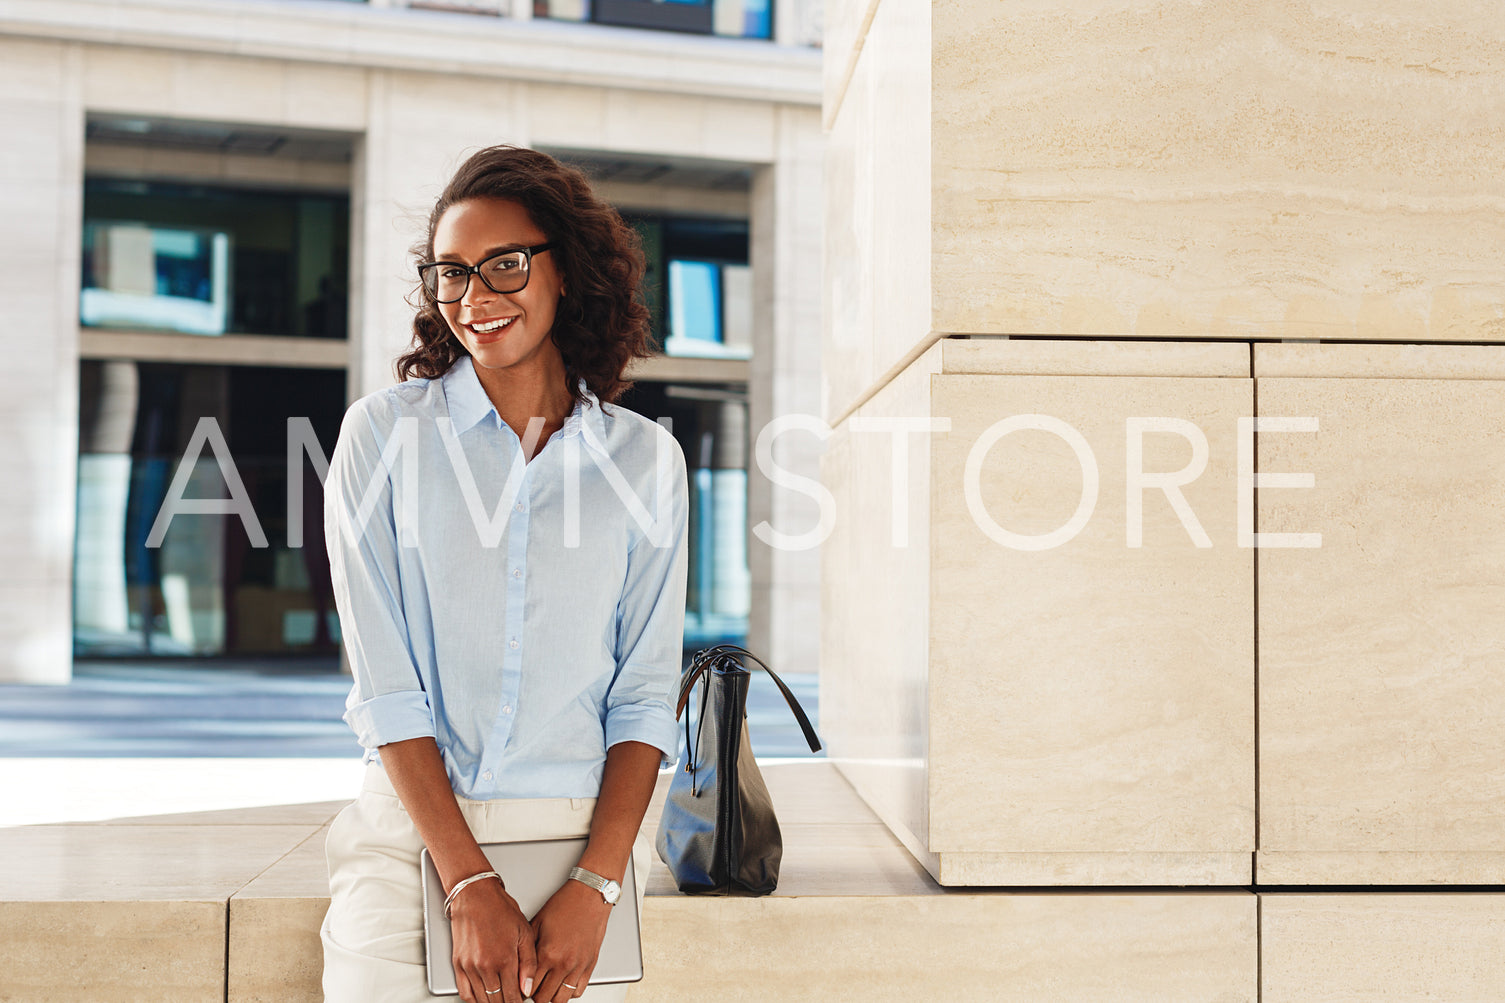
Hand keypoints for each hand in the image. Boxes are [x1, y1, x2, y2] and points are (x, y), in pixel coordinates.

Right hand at [448, 877, 537, 1002]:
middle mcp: (485, 967)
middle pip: (496, 1001)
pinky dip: (474, 999)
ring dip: (492, 1002)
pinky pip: (464, 992)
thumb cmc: (500, 909)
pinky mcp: (458, 964)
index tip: (522, 1001)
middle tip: (514, 998)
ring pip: (481, 1000)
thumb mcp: (524, 932)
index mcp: (504, 960)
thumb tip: (527, 989)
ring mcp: (469, 967)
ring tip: (501, 997)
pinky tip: (483, 996)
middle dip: (507, 1002)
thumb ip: (529, 963)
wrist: (475, 895)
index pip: (512, 997)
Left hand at [528, 878, 613, 1001]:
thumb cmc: (565, 905)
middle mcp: (563, 963)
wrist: (589, 896)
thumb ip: (528, 948)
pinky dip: (568, 993)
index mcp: (547, 953)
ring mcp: (578, 966)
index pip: (529, 987)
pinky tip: (562, 985)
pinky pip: (578, 991)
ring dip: (551, 998)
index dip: (521, 992)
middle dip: (535, 997)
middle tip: (530, 992)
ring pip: (561, 999)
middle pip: (544, 998)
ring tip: (545, 991)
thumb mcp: (538, 923)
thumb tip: (518, 965)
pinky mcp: (590, 965)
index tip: (519, 990)